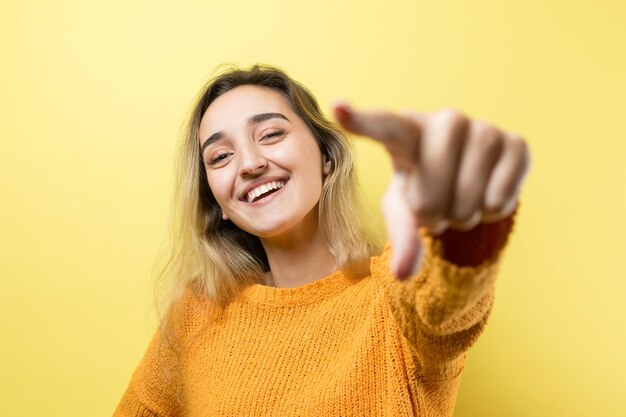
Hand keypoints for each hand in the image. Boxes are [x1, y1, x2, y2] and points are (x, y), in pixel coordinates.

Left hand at [333, 103, 530, 279]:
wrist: (471, 178)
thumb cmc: (426, 188)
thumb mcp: (404, 210)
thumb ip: (402, 236)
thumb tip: (403, 273)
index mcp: (407, 131)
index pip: (383, 126)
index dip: (361, 120)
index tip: (337, 108)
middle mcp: (445, 121)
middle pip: (430, 193)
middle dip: (433, 214)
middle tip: (435, 205)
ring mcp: (484, 128)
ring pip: (468, 200)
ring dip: (463, 216)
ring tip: (460, 199)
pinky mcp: (517, 143)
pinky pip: (500, 198)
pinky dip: (491, 212)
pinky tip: (486, 195)